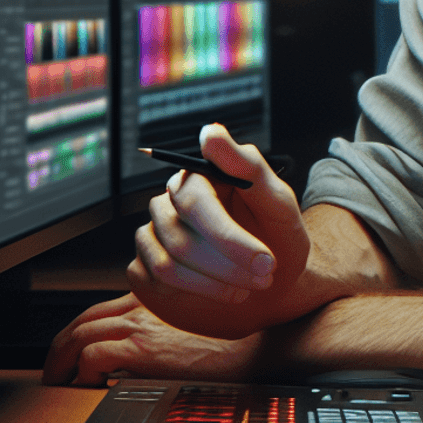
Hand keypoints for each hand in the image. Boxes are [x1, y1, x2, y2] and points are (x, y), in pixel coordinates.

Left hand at [43, 294, 260, 386]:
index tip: (73, 353)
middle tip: (54, 369)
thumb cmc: (224, 344)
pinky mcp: (143, 349)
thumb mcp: (188, 326)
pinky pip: (93, 356)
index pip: (100, 310)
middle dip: (59, 345)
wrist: (246, 352)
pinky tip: (90, 386)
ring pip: (80, 334)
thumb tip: (133, 355)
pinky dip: (82, 372)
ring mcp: (142, 326)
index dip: (79, 332)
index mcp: (154, 300)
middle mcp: (143, 307)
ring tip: (60, 382)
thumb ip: (161, 327)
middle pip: (84, 319)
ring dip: (61, 361)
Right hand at [128, 124, 310, 337]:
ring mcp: (153, 232)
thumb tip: (210, 131)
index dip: (228, 235)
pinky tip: (228, 291)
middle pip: (182, 234)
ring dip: (218, 280)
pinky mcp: (144, 266)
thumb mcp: (278, 203)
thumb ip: (248, 167)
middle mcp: (170, 199)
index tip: (262, 255)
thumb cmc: (278, 235)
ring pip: (170, 261)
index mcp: (201, 175)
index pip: (195, 199)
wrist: (274, 281)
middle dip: (229, 260)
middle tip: (267, 273)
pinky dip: (201, 292)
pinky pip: (156, 281)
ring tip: (255, 283)